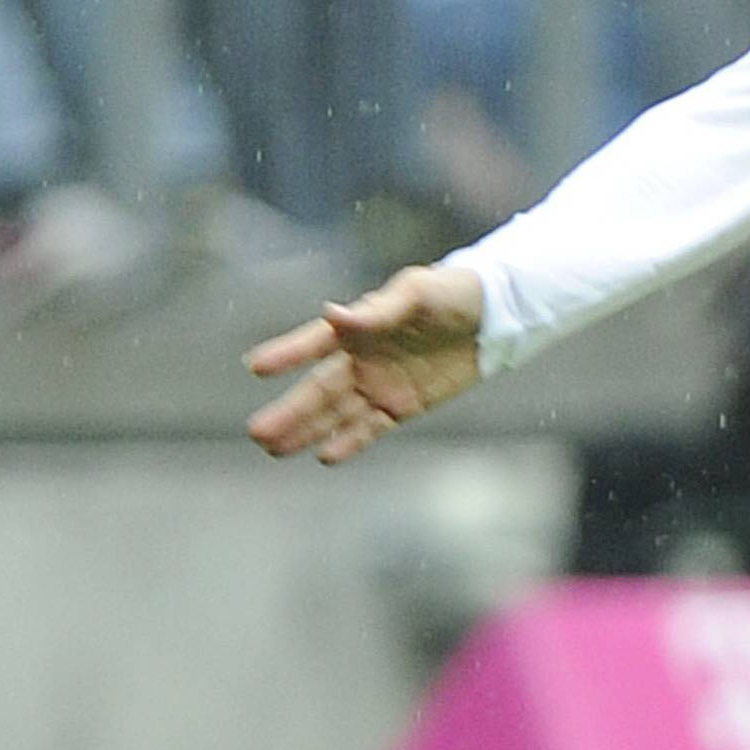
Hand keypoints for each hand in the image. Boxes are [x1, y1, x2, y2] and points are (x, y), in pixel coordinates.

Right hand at [245, 265, 488, 463]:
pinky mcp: (403, 406)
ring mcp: (380, 385)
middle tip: (257, 432)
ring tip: (274, 449)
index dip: (287, 354)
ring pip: (336, 414)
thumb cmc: (451, 293)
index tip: (255, 367)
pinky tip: (325, 456)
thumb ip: (377, 312)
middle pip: (319, 390)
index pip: (314, 342)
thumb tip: (331, 314)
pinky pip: (371, 428)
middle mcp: (360, 359)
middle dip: (288, 411)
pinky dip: (349, 442)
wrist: (493, 317)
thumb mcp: (417, 294)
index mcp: (358, 327)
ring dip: (306, 431)